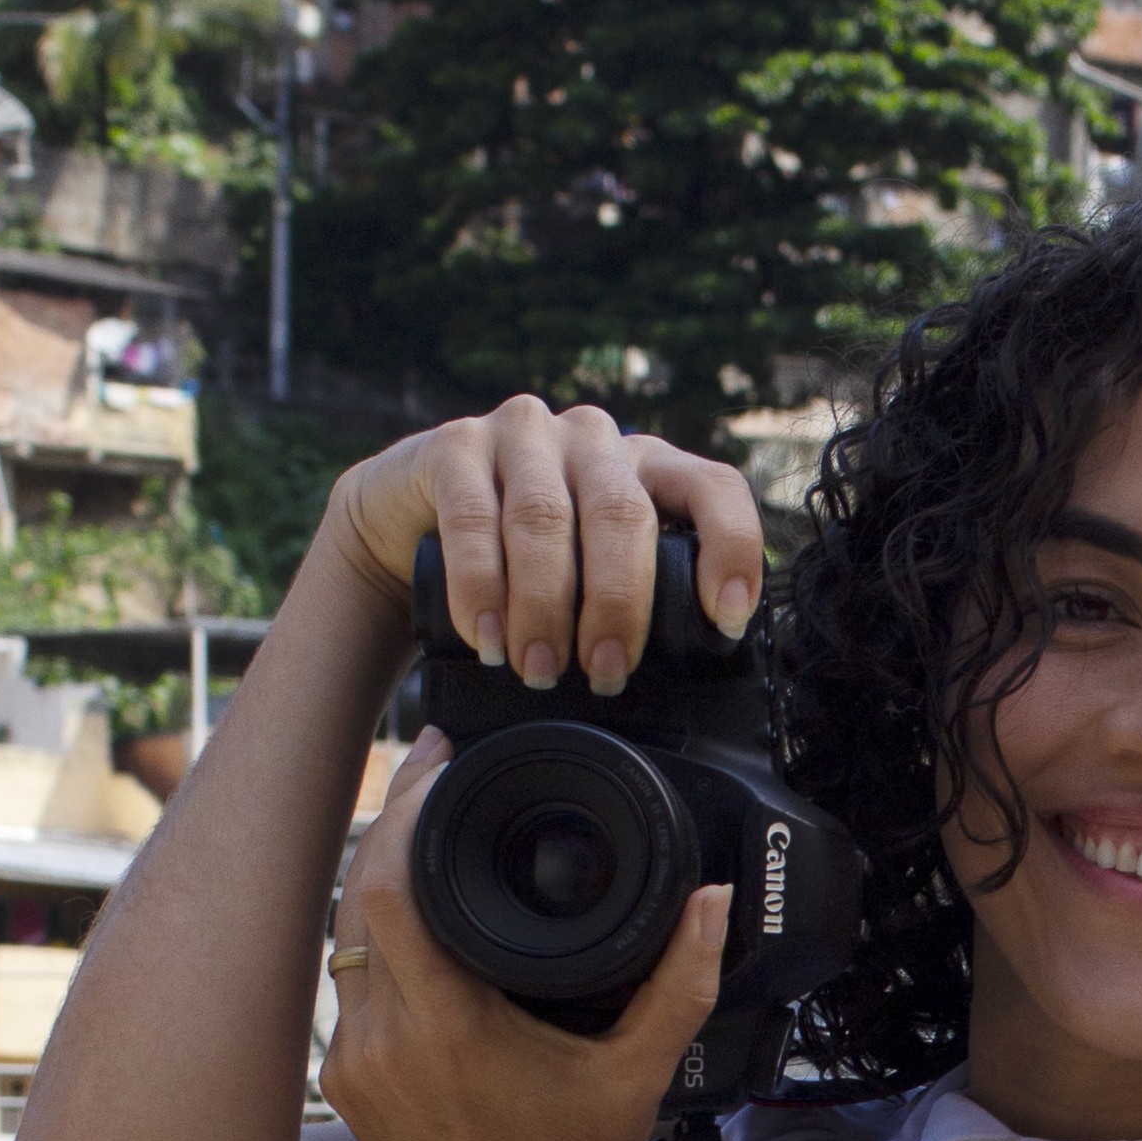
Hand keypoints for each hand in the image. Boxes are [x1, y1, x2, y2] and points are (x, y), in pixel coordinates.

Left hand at [318, 730, 729, 1140]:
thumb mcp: (641, 1072)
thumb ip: (683, 982)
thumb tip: (714, 902)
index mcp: (450, 1023)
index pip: (392, 885)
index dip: (408, 810)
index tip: (440, 761)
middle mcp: (387, 1038)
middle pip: (359, 893)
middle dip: (393, 824)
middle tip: (433, 771)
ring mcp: (355, 1062)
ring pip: (346, 939)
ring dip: (379, 884)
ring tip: (424, 836)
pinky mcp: (343, 1083)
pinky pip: (350, 989)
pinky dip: (377, 948)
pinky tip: (409, 922)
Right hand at [324, 399, 766, 694]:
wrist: (411, 528)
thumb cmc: (520, 566)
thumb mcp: (589, 579)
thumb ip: (633, 611)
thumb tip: (679, 706)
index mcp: (647, 469)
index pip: (713, 488)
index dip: (730, 548)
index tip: (726, 619)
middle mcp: (593, 440)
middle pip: (623, 512)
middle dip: (617, 604)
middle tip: (603, 673)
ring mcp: (525, 434)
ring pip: (546, 518)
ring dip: (544, 606)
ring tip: (538, 672)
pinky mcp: (455, 445)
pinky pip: (473, 518)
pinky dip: (481, 587)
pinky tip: (486, 636)